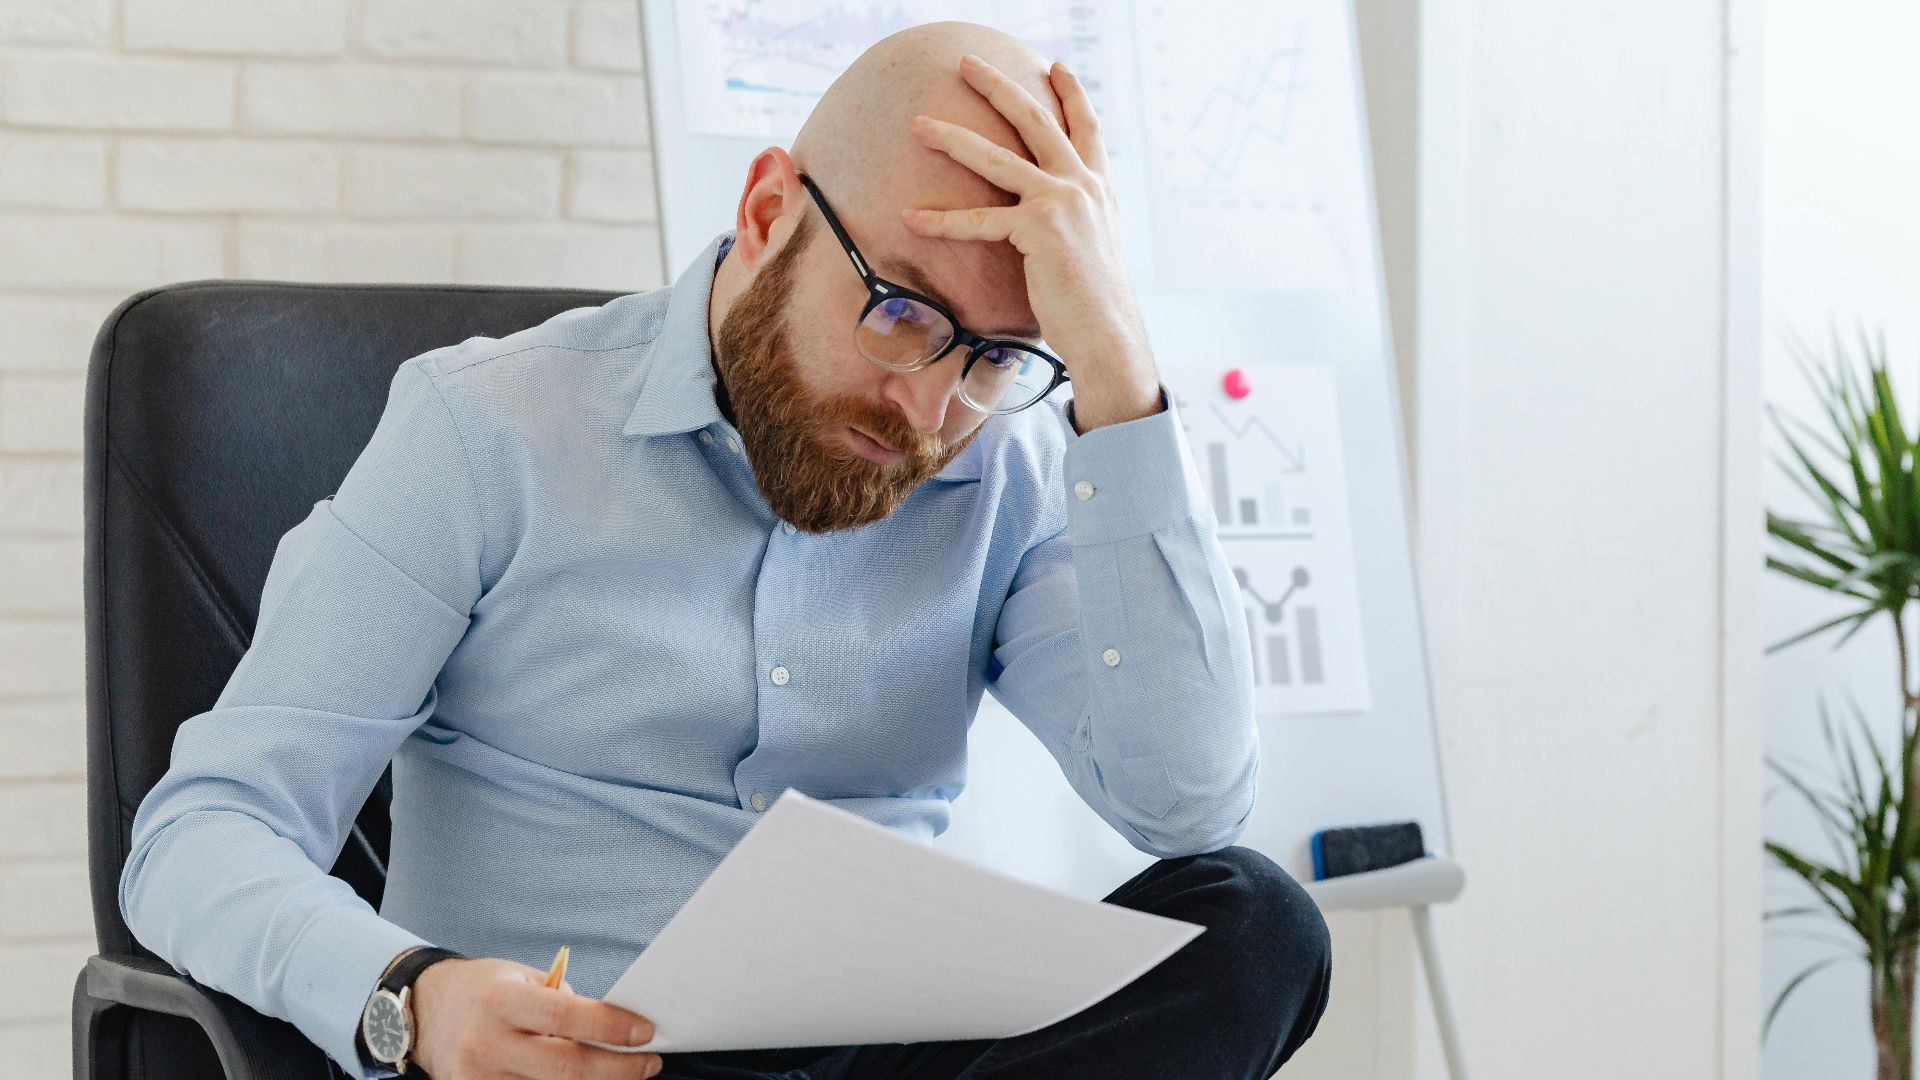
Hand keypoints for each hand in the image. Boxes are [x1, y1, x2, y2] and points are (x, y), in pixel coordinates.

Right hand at [408, 956, 662, 1079]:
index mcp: (501, 1000)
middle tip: (649, 1063)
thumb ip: (562, 1003)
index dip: (610, 1027)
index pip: (564, 1016)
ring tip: (624, 1073)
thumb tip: (614, 1030)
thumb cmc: (485, 990)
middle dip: (618, 1069)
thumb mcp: (521, 978)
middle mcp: (486, 1042)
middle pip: (565, 1067)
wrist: (426, 1012)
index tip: (645, 1032)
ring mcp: (478, 1077)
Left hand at [901, 53, 1159, 427]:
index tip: (1055, 67)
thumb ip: (1073, 223)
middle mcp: (1083, 186)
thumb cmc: (1091, 303)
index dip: (1072, 95)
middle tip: (966, 64)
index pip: (1087, 128)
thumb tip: (1048, 224)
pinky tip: (910, 218)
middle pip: (1035, 121)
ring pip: (997, 158)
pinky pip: (979, 221)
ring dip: (953, 138)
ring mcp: (1062, 202)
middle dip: (998, 87)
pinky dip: (941, 221)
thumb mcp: (1090, 249)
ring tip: (920, 125)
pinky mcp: (1039, 229)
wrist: (1106, 332)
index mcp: (1099, 189)